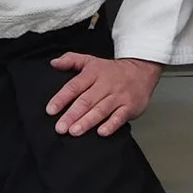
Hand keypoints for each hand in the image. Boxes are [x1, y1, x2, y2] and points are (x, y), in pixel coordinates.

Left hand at [47, 53, 161, 136]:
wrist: (142, 70)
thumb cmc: (112, 70)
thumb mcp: (91, 61)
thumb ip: (71, 60)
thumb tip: (53, 62)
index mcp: (93, 73)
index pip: (74, 86)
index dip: (61, 98)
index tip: (50, 110)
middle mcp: (105, 84)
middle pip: (86, 100)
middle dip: (72, 114)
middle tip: (60, 127)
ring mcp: (118, 96)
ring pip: (101, 109)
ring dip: (87, 121)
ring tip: (75, 131)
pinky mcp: (129, 106)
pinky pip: (120, 116)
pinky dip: (111, 125)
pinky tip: (101, 132)